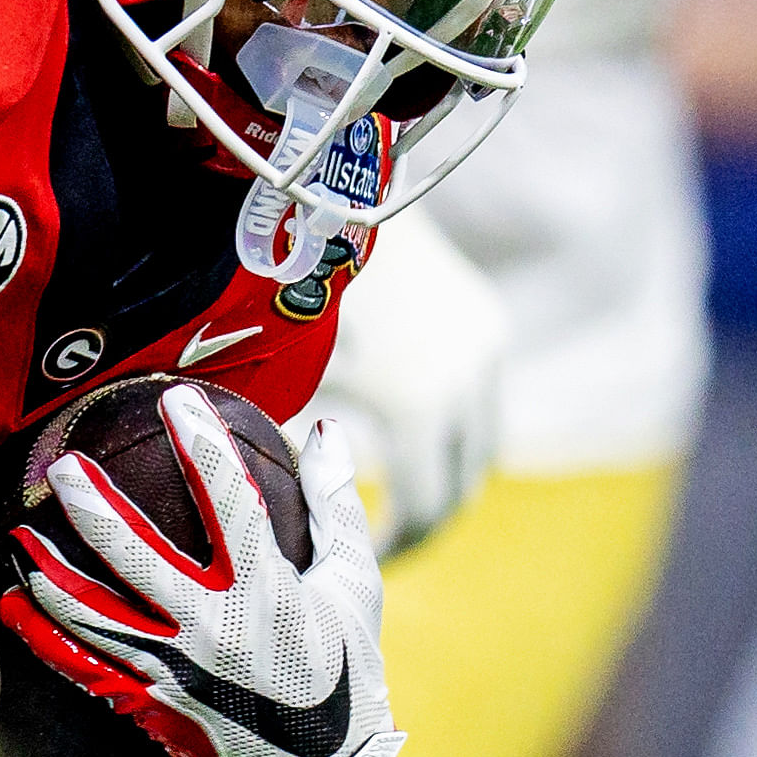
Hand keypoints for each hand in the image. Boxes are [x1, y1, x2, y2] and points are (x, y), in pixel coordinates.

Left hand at [10, 389, 401, 756]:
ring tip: (18, 535)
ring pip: (95, 616)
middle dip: (95, 510)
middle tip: (63, 467)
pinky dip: (44, 636)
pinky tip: (12, 605)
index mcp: (268, 591)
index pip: (231, 504)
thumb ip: (334, 505)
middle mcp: (214, 629)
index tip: (177, 399)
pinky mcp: (148, 703)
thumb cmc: (341, 667)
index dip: (203, 447)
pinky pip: (84, 666)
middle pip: (138, 560)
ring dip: (52, 575)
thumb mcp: (353, 586)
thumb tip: (327, 428)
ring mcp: (173, 670)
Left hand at [300, 211, 503, 557]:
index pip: (426, 511)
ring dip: (445, 472)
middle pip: (464, 485)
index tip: (362, 563)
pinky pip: (480, 396)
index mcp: (420, 408)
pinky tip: (402, 431)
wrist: (334, 194)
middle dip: (426, 520)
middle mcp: (469, 381)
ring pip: (481, 442)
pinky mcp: (487, 318)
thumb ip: (285, 454)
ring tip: (394, 493)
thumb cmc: (286, 290)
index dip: (397, 547)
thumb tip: (269, 515)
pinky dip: (452, 426)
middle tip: (383, 543)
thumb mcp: (279, 383)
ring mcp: (486, 348)